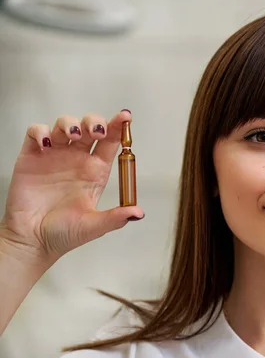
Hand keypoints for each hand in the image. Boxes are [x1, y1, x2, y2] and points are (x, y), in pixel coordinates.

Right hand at [0, 110, 143, 268]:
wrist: (32, 240)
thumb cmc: (63, 233)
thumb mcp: (94, 226)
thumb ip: (115, 217)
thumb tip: (138, 213)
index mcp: (95, 171)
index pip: (110, 142)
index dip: (118, 127)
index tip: (125, 117)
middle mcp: (77, 160)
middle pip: (90, 127)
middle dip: (95, 121)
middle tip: (96, 131)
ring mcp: (55, 156)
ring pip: (65, 124)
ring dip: (70, 123)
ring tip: (72, 136)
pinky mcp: (32, 157)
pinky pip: (37, 133)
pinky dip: (41, 131)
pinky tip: (46, 143)